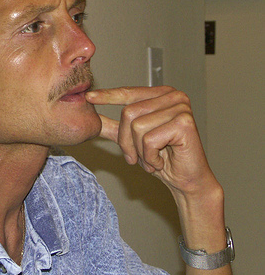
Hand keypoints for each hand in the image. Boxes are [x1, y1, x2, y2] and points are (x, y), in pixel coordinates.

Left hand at [85, 86, 218, 199]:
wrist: (186, 181)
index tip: (88, 97)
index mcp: (161, 95)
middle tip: (136, 157)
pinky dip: (151, 157)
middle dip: (126, 141)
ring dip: (140, 151)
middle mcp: (173, 96)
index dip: (108, 96)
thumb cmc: (163, 159)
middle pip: (129, 113)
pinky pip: (149, 140)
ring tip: (153, 158)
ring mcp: (181, 107)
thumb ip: (115, 127)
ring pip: (137, 127)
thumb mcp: (133, 140)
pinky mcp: (184, 123)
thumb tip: (92, 118)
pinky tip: (162, 161)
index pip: (129, 93)